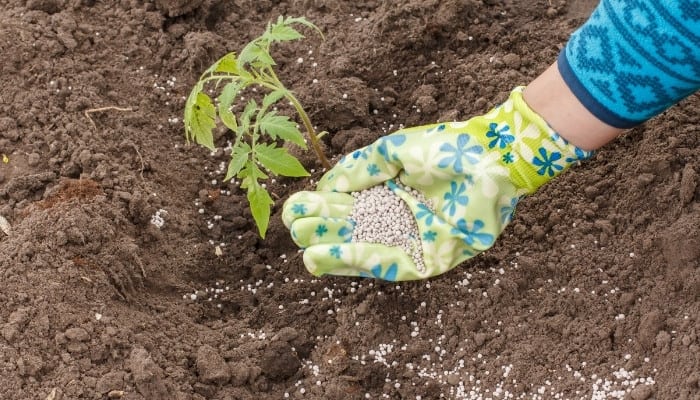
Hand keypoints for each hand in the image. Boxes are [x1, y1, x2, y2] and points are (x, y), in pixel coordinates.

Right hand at [282, 87, 590, 280]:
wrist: (493, 158)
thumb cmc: (447, 148)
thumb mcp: (395, 151)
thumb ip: (361, 168)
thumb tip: (326, 186)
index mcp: (391, 191)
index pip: (348, 205)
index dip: (321, 208)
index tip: (296, 208)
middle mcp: (399, 217)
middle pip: (354, 230)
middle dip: (324, 231)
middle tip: (295, 231)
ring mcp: (414, 239)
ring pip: (368, 250)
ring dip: (338, 253)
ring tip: (307, 254)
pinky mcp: (432, 258)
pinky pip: (393, 263)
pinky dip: (365, 259)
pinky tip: (339, 255)